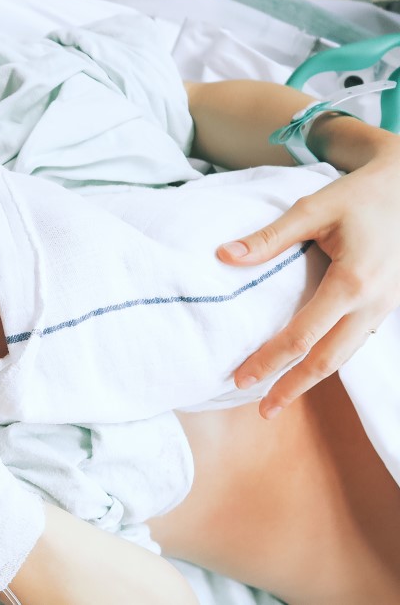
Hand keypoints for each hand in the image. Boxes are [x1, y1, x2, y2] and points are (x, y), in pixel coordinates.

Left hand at [218, 143, 399, 418]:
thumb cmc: (359, 196)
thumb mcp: (313, 209)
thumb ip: (269, 238)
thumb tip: (223, 256)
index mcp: (352, 282)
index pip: (303, 336)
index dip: (270, 360)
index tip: (241, 378)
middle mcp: (373, 302)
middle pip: (329, 359)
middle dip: (293, 386)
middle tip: (262, 410)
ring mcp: (385, 307)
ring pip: (346, 355)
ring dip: (313, 379)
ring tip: (280, 397)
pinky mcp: (386, 305)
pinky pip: (355, 340)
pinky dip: (330, 358)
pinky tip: (308, 367)